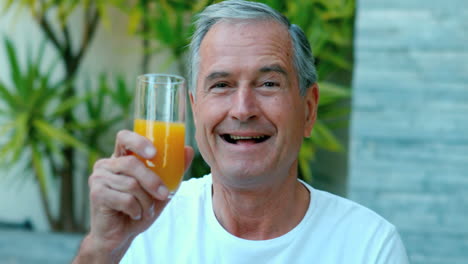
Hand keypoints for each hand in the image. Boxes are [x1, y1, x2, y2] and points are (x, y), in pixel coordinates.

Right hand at [74, 130, 193, 262]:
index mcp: (120, 157)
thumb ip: (174, 170)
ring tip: (146, 209)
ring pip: (131, 184)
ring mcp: (98, 178)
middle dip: (152, 181)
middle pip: (131, 163)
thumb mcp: (161, 188)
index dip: (138, 141)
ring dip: (145, 201)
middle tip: (164, 194)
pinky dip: (136, 209)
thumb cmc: (140, 208)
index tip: (154, 154)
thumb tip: (188, 149)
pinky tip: (134, 214)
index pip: (124, 137)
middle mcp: (106, 164)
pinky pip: (124, 199)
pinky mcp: (96, 194)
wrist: (121, 236)